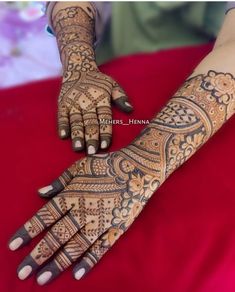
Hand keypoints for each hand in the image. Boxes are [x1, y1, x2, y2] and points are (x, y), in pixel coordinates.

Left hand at [9, 147, 158, 284]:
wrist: (138, 169)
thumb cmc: (107, 165)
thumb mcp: (80, 166)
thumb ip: (60, 181)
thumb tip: (40, 193)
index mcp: (72, 195)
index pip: (44, 217)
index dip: (28, 231)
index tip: (13, 246)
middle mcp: (83, 212)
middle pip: (56, 236)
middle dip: (38, 255)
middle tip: (23, 273)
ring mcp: (100, 222)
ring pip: (76, 247)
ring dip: (58, 263)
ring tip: (43, 278)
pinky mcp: (115, 229)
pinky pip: (100, 248)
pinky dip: (89, 262)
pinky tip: (77, 274)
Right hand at [53, 6, 132, 152]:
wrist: (78, 68)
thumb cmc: (98, 81)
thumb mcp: (112, 85)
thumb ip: (121, 97)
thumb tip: (131, 109)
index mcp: (101, 99)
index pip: (104, 119)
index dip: (105, 132)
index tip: (105, 145)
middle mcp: (87, 102)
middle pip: (90, 122)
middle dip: (91, 137)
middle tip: (92, 152)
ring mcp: (74, 103)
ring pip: (76, 121)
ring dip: (77, 135)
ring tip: (78, 148)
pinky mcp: (63, 103)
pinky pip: (62, 115)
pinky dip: (63, 125)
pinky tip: (63, 136)